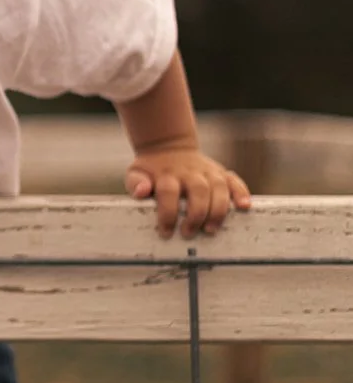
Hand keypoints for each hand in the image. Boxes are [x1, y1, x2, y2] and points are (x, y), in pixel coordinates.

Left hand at [125, 146, 251, 238]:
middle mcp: (190, 172)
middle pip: (198, 190)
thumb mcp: (137, 173)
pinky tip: (245, 207)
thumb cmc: (151, 170)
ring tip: (211, 229)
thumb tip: (141, 192)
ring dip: (218, 210)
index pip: (169, 192)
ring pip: (218, 187)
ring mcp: (208, 171)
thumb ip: (136, 183)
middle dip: (196, 214)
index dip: (167, 213)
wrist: (168, 148)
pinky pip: (235, 180)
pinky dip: (242, 192)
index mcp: (168, 174)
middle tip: (188, 233)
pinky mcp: (221, 172)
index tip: (165, 232)